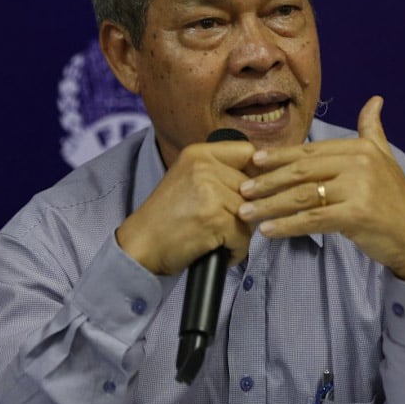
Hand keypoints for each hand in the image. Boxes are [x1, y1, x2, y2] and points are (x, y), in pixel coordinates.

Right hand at [116, 139, 255, 275]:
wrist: (140, 245)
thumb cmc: (166, 218)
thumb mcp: (188, 179)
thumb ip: (220, 171)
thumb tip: (264, 173)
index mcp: (198, 153)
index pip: (248, 152)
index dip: (255, 175)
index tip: (245, 193)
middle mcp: (204, 167)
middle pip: (254, 188)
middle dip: (244, 212)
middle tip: (218, 224)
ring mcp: (210, 192)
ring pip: (251, 215)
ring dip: (238, 234)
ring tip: (215, 238)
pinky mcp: (214, 219)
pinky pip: (244, 238)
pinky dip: (234, 251)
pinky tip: (215, 250)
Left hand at [236, 96, 404, 285]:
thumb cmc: (395, 200)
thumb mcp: (384, 159)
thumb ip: (372, 130)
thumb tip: (375, 100)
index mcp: (360, 148)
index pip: (309, 151)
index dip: (279, 157)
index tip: (252, 162)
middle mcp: (359, 163)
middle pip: (302, 172)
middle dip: (267, 181)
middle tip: (242, 189)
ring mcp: (359, 188)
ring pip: (303, 196)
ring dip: (270, 205)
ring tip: (246, 212)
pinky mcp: (357, 214)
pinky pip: (312, 220)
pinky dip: (287, 226)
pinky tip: (268, 231)